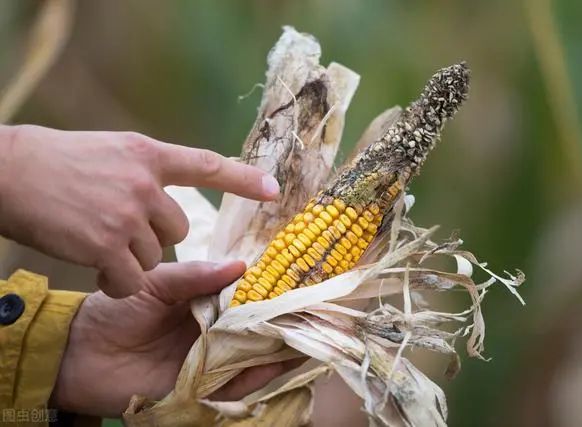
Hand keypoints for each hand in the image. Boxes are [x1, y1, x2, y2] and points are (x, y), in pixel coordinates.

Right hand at [0, 125, 279, 296]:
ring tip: (95, 242)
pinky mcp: (107, 245)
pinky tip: (95, 270)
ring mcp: (126, 214)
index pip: (206, 165)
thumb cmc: (53, 162)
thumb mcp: (109, 152)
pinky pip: (131, 278)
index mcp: (146, 154)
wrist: (5, 172)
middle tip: (118, 230)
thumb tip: (167, 202)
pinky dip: (117, 282)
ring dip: (131, 258)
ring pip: (155, 255)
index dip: (243, 178)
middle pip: (177, 229)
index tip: (273, 190)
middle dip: (154, 237)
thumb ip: (144, 172)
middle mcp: (143, 182)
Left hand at [50, 261, 297, 416]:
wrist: (81, 353)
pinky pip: (236, 384)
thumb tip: (241, 265)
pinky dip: (258, 376)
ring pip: (253, 355)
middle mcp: (214, 330)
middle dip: (283, 320)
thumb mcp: (156, 282)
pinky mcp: (202, 387)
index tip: (299, 278)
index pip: (247, 296)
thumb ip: (195, 275)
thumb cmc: (117, 310)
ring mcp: (210, 359)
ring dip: (279, 348)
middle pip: (257, 327)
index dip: (271, 289)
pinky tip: (278, 362)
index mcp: (205, 302)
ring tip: (307, 335)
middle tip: (314, 308)